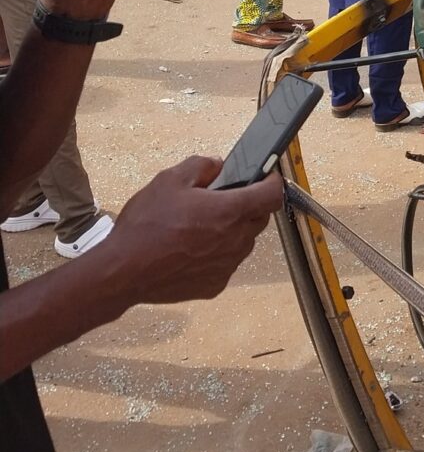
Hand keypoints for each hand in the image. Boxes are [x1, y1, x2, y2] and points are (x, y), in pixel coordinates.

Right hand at [100, 156, 283, 304]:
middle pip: (259, 218)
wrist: (123, 272)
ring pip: (243, 242)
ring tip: (199, 226)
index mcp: (230, 211)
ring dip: (231, 231)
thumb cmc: (146, 226)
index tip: (265, 177)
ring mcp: (227, 266)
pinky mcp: (215, 285)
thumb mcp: (169, 180)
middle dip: (248, 205)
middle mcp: (236, 240)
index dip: (272, 182)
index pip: (273, 195)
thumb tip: (218, 166)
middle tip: (221, 200)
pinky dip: (216, 254)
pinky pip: (226, 263)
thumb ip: (201, 166)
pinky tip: (190, 250)